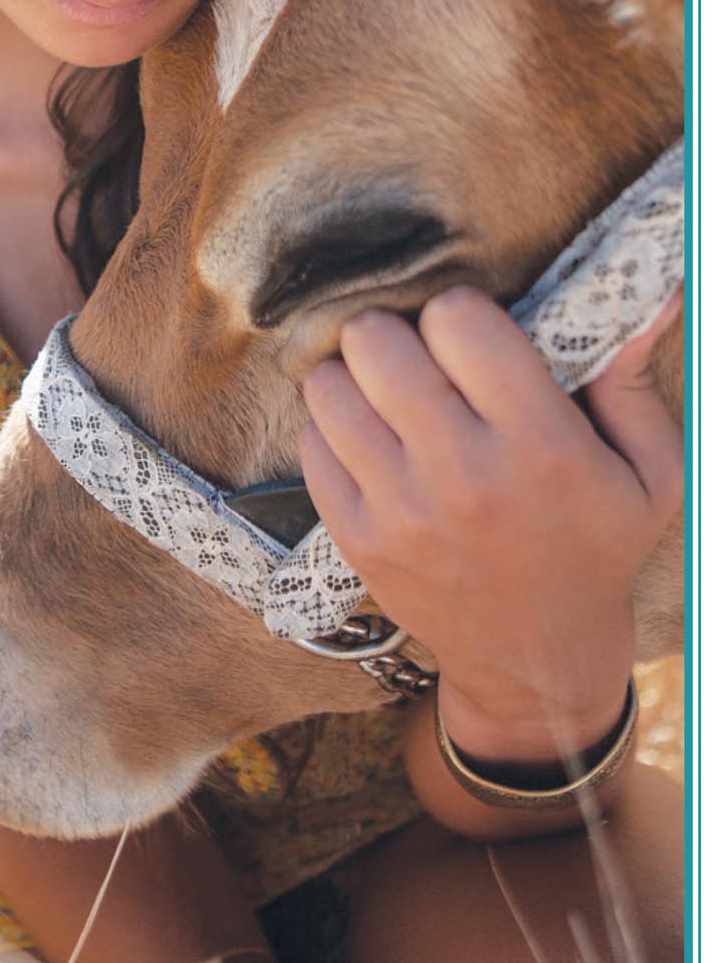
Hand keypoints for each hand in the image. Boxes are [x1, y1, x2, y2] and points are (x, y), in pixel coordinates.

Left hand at [298, 288, 681, 763]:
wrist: (540, 662)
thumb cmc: (599, 550)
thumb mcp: (649, 473)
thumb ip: (633, 383)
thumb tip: (645, 300)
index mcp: (538, 445)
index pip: (457, 319)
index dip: (462, 313)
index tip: (473, 336)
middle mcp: (462, 474)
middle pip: (376, 341)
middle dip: (399, 334)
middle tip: (422, 358)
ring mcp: (399, 510)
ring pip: (329, 386)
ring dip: (357, 378)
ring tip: (391, 396)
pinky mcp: (357, 540)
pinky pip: (311, 443)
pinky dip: (334, 431)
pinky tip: (374, 443)